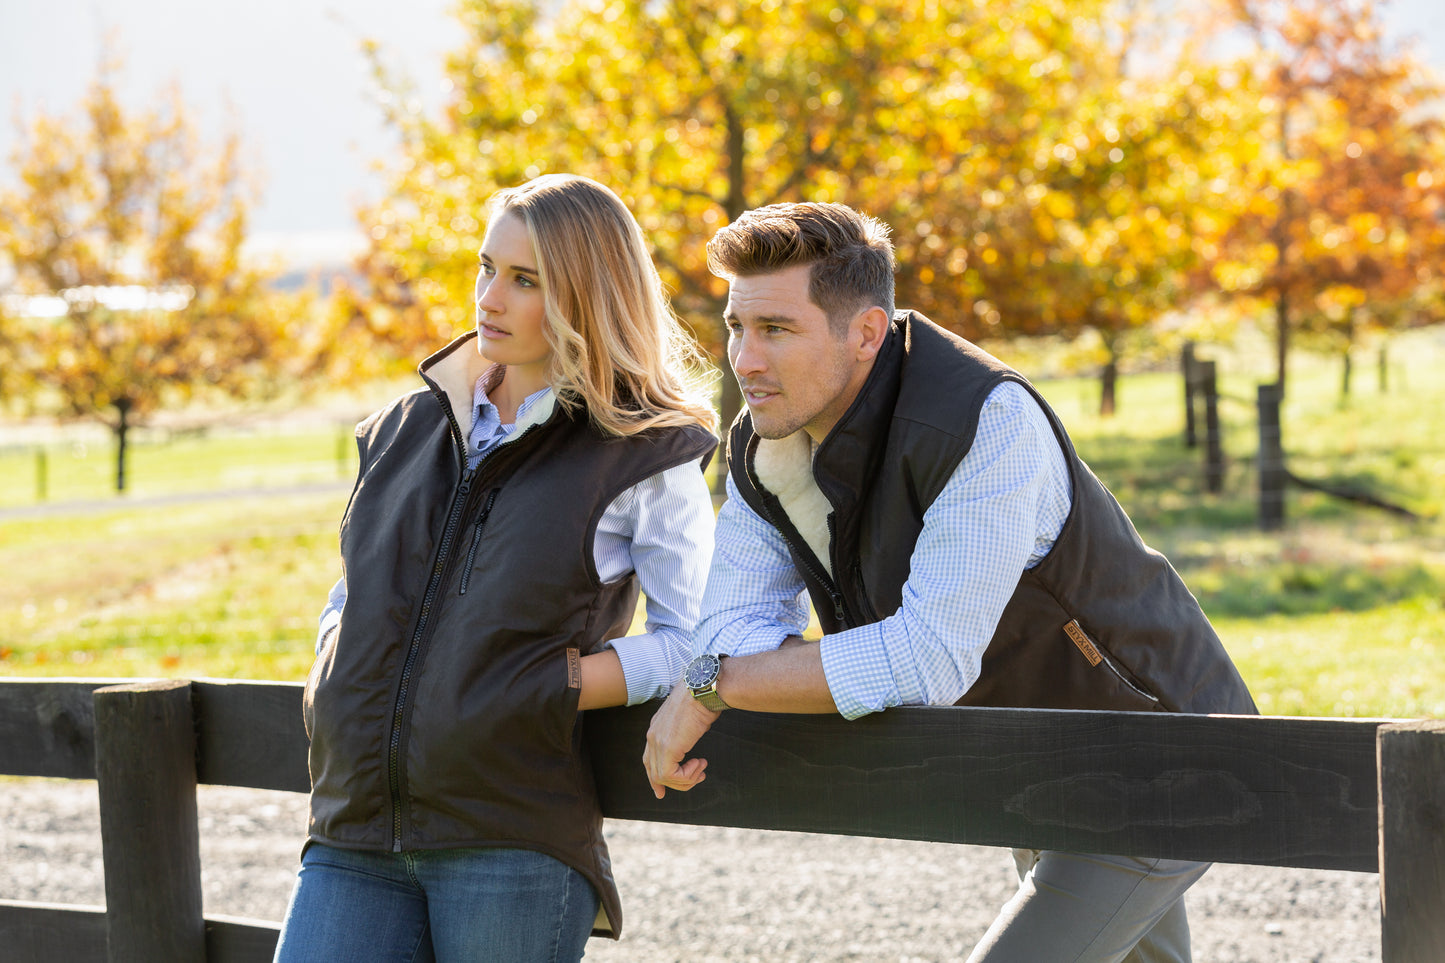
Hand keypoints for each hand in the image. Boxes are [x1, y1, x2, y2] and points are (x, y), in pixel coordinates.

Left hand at [643, 683, 719, 798]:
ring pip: (662, 777)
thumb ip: (684, 732)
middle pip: (652, 771)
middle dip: (672, 784)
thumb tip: (691, 738)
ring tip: (701, 767)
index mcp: (656, 728)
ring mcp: (657, 742)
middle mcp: (652, 735)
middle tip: (696, 779)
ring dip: (686, 779)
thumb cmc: (703, 699)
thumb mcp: (690, 719)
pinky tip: (699, 764)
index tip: (661, 791)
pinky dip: (687, 776)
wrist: (704, 688)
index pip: (648, 759)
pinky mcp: (668, 747)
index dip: (655, 778)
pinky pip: (671, 775)